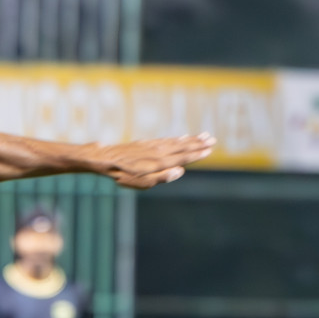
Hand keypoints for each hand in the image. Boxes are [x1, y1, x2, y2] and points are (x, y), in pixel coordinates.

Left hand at [95, 134, 214, 188]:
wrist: (106, 158)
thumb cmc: (123, 174)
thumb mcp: (141, 182)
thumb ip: (161, 177)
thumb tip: (180, 171)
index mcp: (161, 162)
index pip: (183, 157)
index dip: (197, 154)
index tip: (210, 149)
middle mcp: (160, 151)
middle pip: (183, 147)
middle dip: (198, 144)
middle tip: (213, 139)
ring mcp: (153, 146)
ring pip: (176, 142)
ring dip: (191, 139)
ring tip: (203, 135)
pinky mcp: (147, 143)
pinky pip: (167, 140)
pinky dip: (177, 138)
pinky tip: (182, 137)